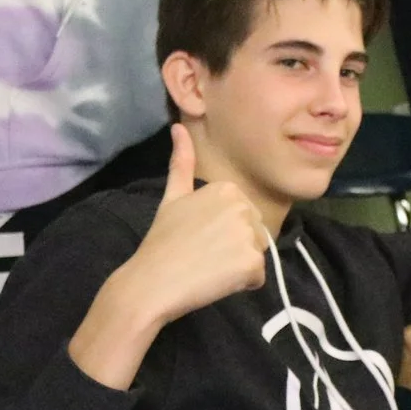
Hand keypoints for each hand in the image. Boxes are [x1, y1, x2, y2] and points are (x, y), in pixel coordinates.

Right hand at [123, 126, 270, 325]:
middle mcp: (243, 206)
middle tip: (203, 254)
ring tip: (208, 268)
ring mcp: (249, 234)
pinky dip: (243, 283)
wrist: (152, 281)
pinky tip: (216, 281)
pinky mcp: (253, 262)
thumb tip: (178, 126)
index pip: (243, 215)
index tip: (199, 237)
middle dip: (234, 247)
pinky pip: (258, 276)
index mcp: (227, 188)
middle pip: (254, 232)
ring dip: (239, 266)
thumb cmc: (162, 240)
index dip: (223, 231)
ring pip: (257, 254)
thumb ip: (181, 162)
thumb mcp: (173, 196)